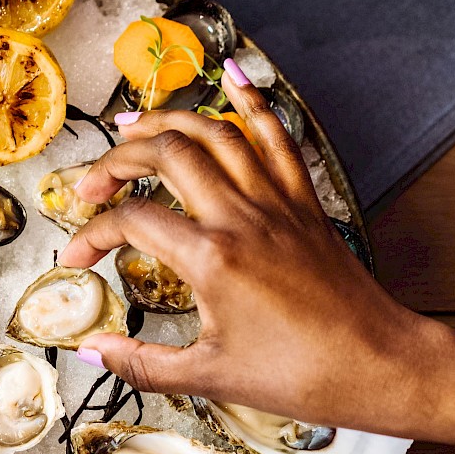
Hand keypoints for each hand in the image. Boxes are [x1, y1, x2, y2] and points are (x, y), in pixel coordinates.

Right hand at [60, 68, 437, 434]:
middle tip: (91, 184)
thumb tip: (90, 352)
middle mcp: (242, 217)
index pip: (131, 222)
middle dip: (118, 161)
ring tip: (132, 125)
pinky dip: (252, 101)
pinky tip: (232, 75)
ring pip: (215, 133)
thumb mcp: (207, 377)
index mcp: (212, 259)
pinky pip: (276, 136)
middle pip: (167, 155)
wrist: (377, 365)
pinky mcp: (303, 203)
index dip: (91, 236)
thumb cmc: (300, 375)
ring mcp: (276, 203)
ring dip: (167, 121)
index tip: (77, 258)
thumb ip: (140, 364)